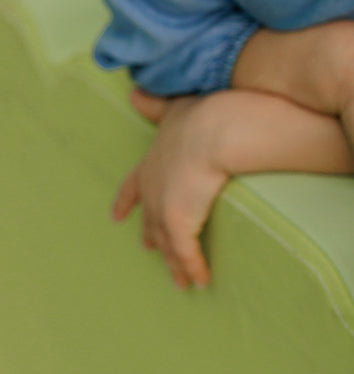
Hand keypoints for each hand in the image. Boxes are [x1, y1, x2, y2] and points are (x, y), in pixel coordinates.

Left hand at [114, 89, 231, 288]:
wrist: (215, 129)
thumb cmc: (200, 114)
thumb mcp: (173, 106)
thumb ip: (154, 104)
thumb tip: (133, 93)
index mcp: (152, 163)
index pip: (133, 186)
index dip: (126, 201)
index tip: (117, 215)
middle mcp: (153, 190)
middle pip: (149, 220)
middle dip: (151, 236)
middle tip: (150, 250)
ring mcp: (165, 210)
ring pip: (168, 244)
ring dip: (174, 264)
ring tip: (180, 281)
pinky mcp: (181, 223)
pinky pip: (188, 253)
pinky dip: (193, 268)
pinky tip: (200, 281)